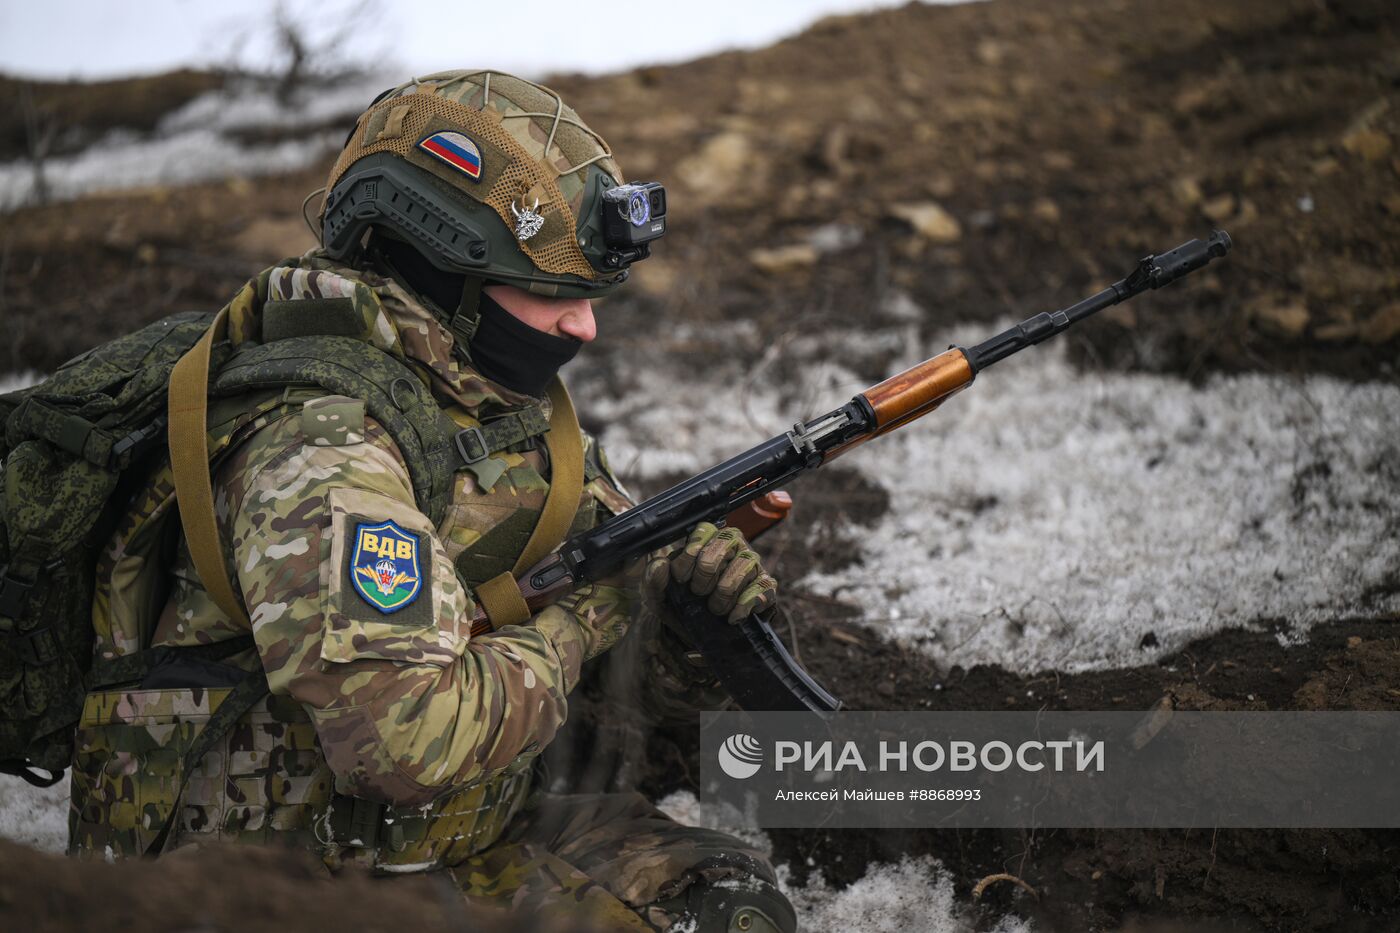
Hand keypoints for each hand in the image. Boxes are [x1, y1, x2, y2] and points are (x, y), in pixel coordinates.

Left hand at [644, 522, 776, 622]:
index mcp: (706, 539)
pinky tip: (733, 617)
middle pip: (725, 542)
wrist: (696, 633)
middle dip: (707, 572)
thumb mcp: (658, 596)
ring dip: (725, 591)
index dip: (690, 555)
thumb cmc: (677, 605)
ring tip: (715, 609)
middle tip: (698, 593)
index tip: (681, 579)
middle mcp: (732, 545)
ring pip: (745, 563)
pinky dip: (745, 604)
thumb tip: (661, 564)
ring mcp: (752, 564)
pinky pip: (763, 587)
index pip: (704, 530)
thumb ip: (653, 580)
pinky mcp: (766, 587)